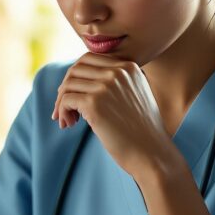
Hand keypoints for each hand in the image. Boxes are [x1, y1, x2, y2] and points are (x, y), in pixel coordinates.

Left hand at [52, 53, 170, 176]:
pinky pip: (66, 99)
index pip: (90, 59)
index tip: (75, 96)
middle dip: (66, 87)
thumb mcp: (135, 96)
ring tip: (67, 121)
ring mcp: (105, 87)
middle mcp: (117, 72)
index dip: (77, 77)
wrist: (152, 154)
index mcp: (128, 67)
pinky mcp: (94, 103)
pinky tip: (68, 124)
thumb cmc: (143, 131)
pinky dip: (62, 111)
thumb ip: (117, 83)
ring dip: (62, 102)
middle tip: (66, 108)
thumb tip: (82, 80)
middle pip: (76, 69)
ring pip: (68, 85)